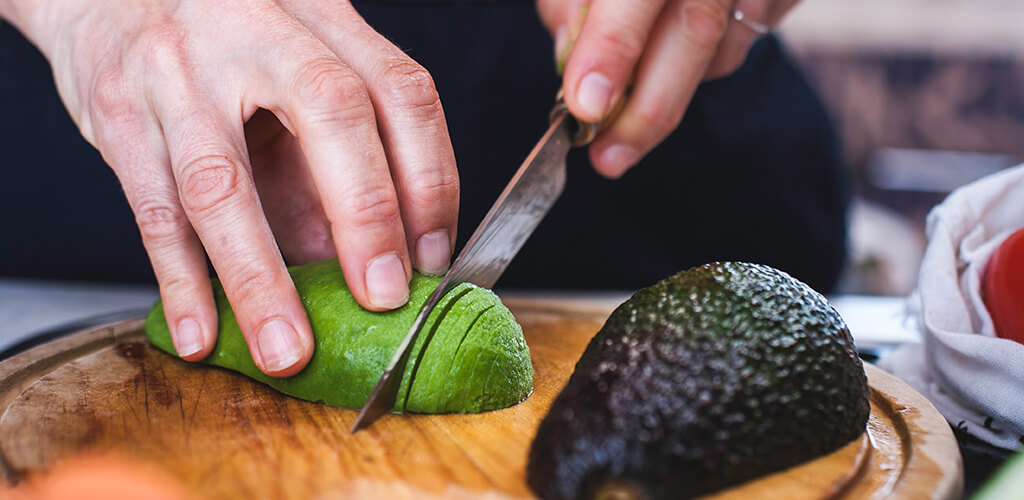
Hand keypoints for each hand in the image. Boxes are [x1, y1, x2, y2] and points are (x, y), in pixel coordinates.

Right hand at [3, 0, 458, 375]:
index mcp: (322, 17)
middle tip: (384, 298)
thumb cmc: (225, 44)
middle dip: (367, 217)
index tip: (433, 257)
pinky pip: (153, 210)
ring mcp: (178, 70)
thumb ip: (332, 157)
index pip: (400, 92)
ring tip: (288, 350)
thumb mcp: (295, 71)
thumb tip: (375, 266)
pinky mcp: (117, 113)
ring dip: (260, 279)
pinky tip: (202, 332)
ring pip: (223, 183)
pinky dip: (181, 281)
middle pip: (331, 114)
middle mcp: (255, 31)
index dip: (430, 178)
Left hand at [537, 0, 799, 177]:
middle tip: (606, 159)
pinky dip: (702, 57)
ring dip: (669, 86)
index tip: (584, 106)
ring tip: (624, 98)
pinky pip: (743, 37)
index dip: (611, 50)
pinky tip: (672, 44)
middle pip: (696, 33)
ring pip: (721, 49)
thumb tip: (569, 59)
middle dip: (646, 112)